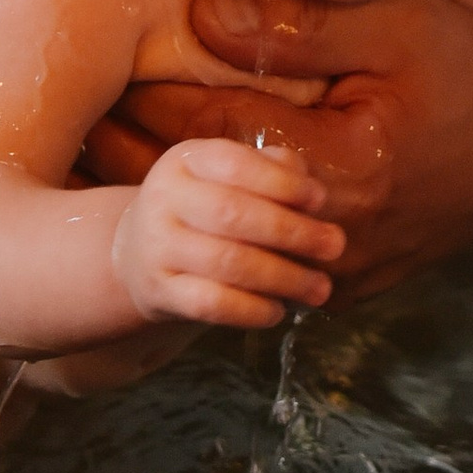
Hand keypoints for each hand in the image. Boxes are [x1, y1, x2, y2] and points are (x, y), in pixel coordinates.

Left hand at [82, 0, 472, 295]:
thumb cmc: (466, 68)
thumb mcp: (394, 27)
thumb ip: (298, 26)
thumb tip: (204, 19)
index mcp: (339, 168)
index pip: (210, 136)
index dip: (148, 105)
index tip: (100, 81)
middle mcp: (332, 233)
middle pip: (203, 200)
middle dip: (137, 161)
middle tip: (81, 127)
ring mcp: (337, 269)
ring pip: (228, 238)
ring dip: (173, 203)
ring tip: (111, 161)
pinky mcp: (344, 282)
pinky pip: (264, 258)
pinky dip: (223, 228)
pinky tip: (184, 198)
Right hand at [108, 138, 344, 330]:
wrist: (138, 255)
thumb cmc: (203, 210)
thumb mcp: (226, 177)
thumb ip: (270, 171)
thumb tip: (310, 188)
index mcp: (185, 160)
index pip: (233, 164)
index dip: (281, 182)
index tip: (319, 200)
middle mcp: (164, 198)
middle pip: (232, 214)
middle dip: (292, 232)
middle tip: (335, 246)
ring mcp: (157, 247)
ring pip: (226, 263)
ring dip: (283, 277)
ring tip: (320, 288)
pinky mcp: (159, 291)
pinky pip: (211, 304)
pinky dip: (251, 310)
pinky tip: (278, 311)